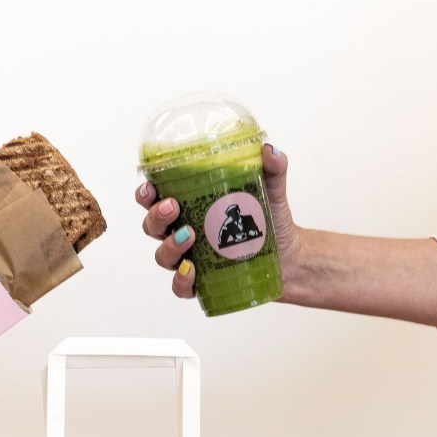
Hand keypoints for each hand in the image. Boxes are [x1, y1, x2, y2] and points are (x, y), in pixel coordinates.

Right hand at [136, 145, 302, 301]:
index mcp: (190, 207)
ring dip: (169, 245)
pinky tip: (192, 270)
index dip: (146, 194)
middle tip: (173, 207)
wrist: (291, 258)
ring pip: (163, 255)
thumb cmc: (270, 221)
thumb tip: (269, 149)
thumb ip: (271, 168)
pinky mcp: (202, 284)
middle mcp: (184, 233)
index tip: (151, 187)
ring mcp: (190, 260)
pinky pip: (180, 287)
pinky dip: (181, 280)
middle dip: (156, 216)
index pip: (156, 199)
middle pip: (152, 226)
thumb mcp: (271, 190)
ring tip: (190, 235)